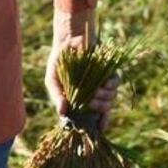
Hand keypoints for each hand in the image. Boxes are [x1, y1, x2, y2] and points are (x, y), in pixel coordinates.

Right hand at [45, 8, 119, 130]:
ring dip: (105, 98)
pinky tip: (103, 84)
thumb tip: (62, 113)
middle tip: (91, 102)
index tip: (99, 128)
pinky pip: (115, 83)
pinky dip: (110, 85)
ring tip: (95, 92)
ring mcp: (101, 84)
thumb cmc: (58, 61)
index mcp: (79, 100)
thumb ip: (56, 96)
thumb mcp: (52, 80)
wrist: (69, 39)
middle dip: (100, 109)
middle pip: (103, 110)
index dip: (98, 124)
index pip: (91, 118)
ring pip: (111, 98)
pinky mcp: (109, 72)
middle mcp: (92, 94)